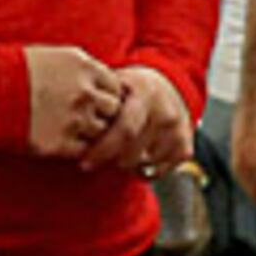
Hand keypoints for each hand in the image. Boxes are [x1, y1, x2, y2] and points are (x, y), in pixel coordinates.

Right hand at [22, 45, 127, 158]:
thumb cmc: (12, 70)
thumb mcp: (53, 57)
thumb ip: (82, 71)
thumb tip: (99, 85)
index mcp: (85, 67)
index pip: (117, 87)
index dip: (108, 97)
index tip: (98, 102)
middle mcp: (85, 93)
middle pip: (114, 111)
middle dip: (105, 116)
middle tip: (89, 120)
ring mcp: (75, 119)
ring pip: (102, 133)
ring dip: (93, 135)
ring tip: (73, 131)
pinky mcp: (60, 143)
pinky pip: (84, 150)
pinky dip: (79, 150)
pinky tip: (64, 143)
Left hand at [79, 64, 194, 175]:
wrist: (167, 86)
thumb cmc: (131, 89)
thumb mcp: (115, 83)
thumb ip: (97, 100)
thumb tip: (70, 122)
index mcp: (145, 93)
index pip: (125, 131)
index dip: (102, 150)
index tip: (85, 163)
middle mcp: (166, 111)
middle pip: (132, 153)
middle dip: (110, 161)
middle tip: (95, 161)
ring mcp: (178, 130)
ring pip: (143, 164)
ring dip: (125, 165)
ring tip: (116, 153)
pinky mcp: (185, 147)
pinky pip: (158, 172)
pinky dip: (143, 170)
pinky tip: (135, 157)